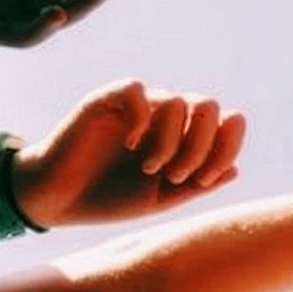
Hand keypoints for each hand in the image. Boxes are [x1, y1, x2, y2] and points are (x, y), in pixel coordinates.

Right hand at [11, 81, 246, 227]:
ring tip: (150, 169)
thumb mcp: (159, 199)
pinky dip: (141, 121)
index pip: (225, 122)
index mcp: (182, 137)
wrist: (58, 202)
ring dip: (172, 141)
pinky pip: (136, 90)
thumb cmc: (108, 199)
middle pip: (209, 105)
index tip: (203, 180)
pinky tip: (130, 146)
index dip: (226, 148)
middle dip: (203, 145)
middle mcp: (163, 117)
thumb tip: (235, 170)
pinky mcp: (105, 100)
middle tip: (177, 176)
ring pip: (178, 101)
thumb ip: (196, 184)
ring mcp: (135, 106)